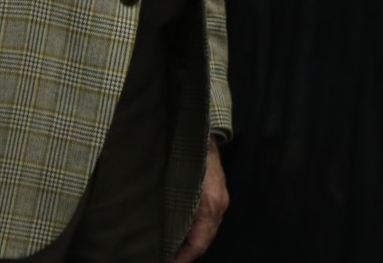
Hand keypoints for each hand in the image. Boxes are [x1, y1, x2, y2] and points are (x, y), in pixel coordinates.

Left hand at [172, 137, 228, 262]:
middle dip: (185, 254)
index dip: (182, 258)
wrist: (203, 131)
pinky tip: (180, 232)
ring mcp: (221, 201)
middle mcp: (219, 207)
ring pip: (207, 232)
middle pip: (204, 241)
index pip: (198, 243)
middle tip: (165, 259)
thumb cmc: (184, 155)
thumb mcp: (175, 182)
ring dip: (190, 243)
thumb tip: (161, 233)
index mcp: (208, 205)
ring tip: (170, 250)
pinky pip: (208, 222)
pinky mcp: (219, 196)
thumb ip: (173, 208)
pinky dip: (195, 232)